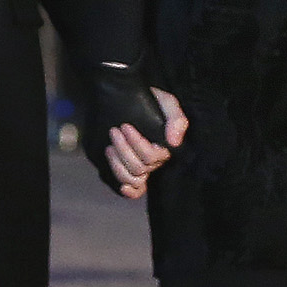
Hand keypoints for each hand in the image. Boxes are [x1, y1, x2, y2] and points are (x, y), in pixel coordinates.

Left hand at [89, 63, 185, 199]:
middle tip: (114, 131)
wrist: (126, 95)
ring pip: (132, 179)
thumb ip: (176, 120)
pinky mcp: (127, 168)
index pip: (151, 157)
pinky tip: (122, 186)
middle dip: (123, 149)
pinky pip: (135, 190)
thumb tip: (173, 142)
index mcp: (163, 147)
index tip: (124, 126)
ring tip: (109, 146)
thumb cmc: (149, 99)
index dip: (136, 144)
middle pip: (139, 168)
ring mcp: (140, 165)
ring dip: (118, 164)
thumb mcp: (167, 103)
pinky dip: (129, 191)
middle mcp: (153, 160)